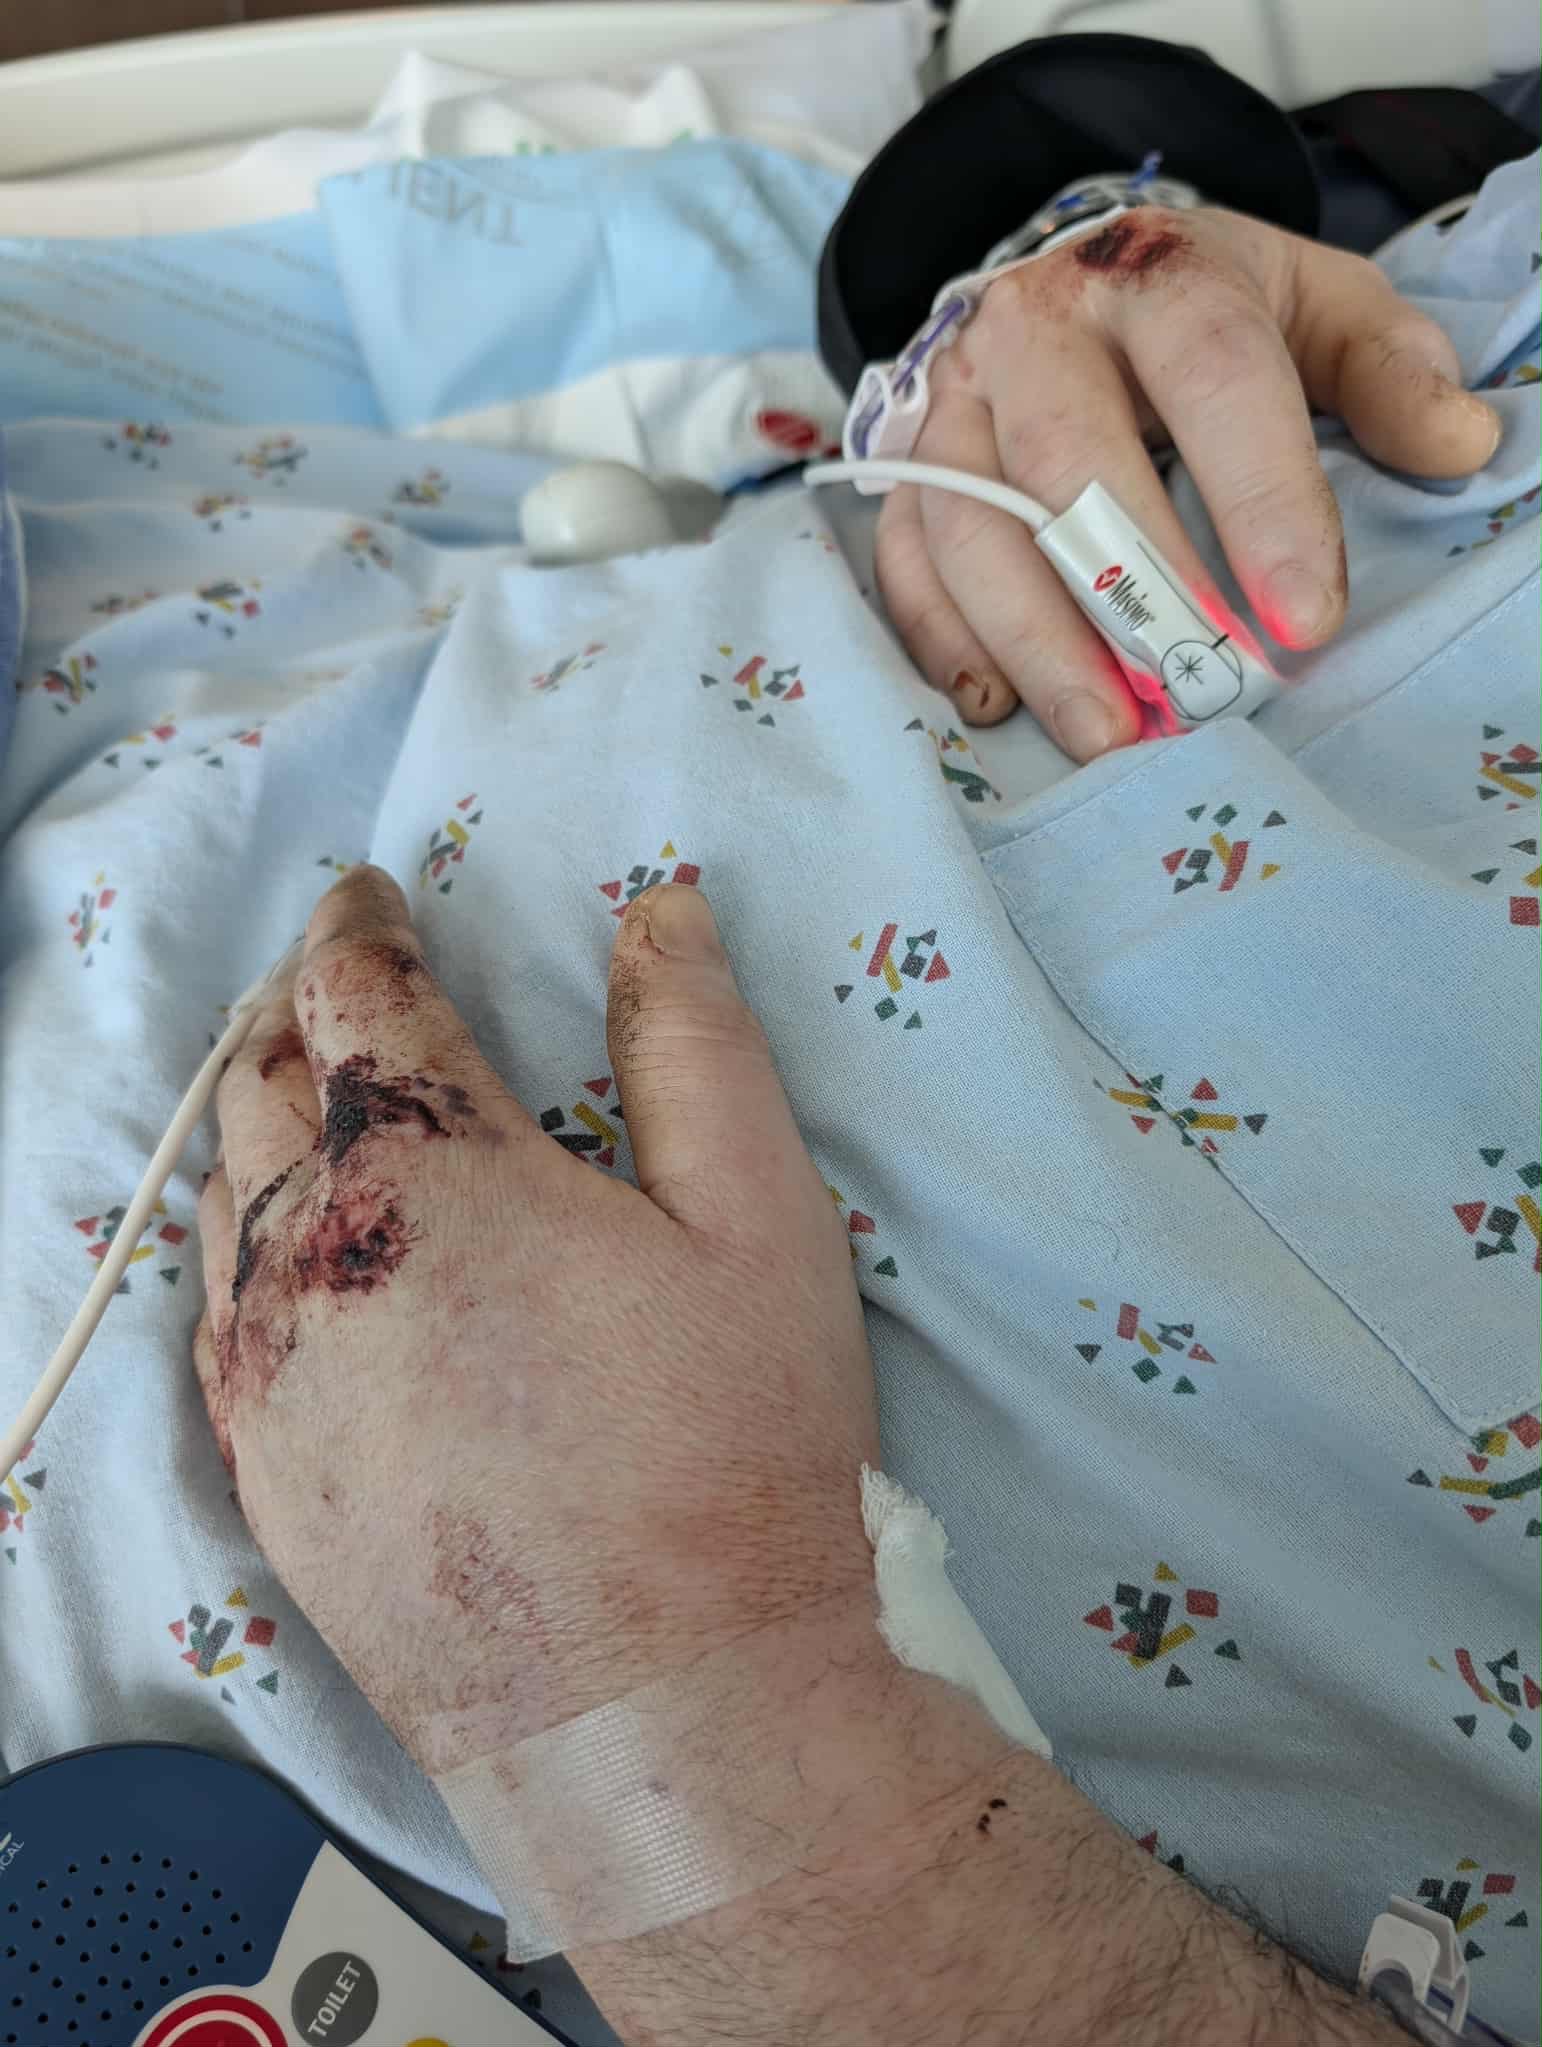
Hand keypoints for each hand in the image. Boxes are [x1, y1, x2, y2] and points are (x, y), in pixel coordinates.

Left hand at [193, 868, 878, 1768]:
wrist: (663, 1703)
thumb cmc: (728, 1452)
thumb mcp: (757, 1218)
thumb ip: (695, 1045)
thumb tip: (658, 912)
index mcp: (425, 1169)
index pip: (355, 993)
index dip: (359, 924)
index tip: (371, 896)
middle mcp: (309, 1258)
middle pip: (262, 1081)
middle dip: (298, 1010)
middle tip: (342, 985)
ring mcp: (267, 1377)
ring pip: (225, 1199)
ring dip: (265, 1123)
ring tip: (320, 1103)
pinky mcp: (265, 1475)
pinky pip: (218, 1319)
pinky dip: (249, 1246)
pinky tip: (300, 1259)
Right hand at [876, 205, 1501, 758]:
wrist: (1075, 274)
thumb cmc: (1208, 311)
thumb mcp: (1317, 303)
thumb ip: (1389, 370)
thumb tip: (1458, 445)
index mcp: (1156, 274)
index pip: (1214, 379)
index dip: (1262, 502)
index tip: (1305, 620)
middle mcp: (1036, 327)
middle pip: (1068, 462)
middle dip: (1133, 595)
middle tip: (1192, 697)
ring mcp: (955, 398)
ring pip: (973, 526)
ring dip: (1037, 640)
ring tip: (1104, 733)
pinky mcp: (908, 463)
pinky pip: (907, 559)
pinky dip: (944, 641)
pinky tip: (1000, 706)